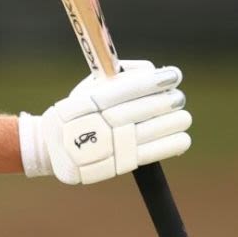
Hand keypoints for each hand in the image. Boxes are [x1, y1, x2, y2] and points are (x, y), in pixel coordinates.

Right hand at [18, 60, 191, 184]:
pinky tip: (182, 138)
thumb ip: (119, 78)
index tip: (173, 76)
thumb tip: (153, 71)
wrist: (54, 150)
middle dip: (164, 103)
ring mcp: (107, 146)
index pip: (125, 89)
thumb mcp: (87, 90)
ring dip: (171, 124)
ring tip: (183, 117)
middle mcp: (97, 124)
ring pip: (147, 133)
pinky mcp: (116, 165)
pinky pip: (147, 154)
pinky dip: (168, 146)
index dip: (152, 82)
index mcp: (87, 101)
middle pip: (138, 111)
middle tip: (179, 97)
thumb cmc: (77, 113)